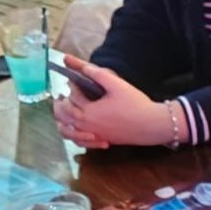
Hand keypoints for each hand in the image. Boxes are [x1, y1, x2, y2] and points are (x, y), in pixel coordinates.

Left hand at [53, 55, 173, 148]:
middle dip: (60, 104)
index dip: (71, 86)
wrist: (150, 125)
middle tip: (60, 95)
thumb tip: (85, 67)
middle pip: (65, 116)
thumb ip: (98, 74)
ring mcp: (94, 135)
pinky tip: (76, 129)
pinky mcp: (101, 140)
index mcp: (89, 111)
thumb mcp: (117, 85)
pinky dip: (73, 136)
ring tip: (62, 112)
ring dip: (62, 122)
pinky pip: (80, 142)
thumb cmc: (135, 104)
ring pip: (69, 132)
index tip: (72, 78)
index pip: (73, 97)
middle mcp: (88, 126)